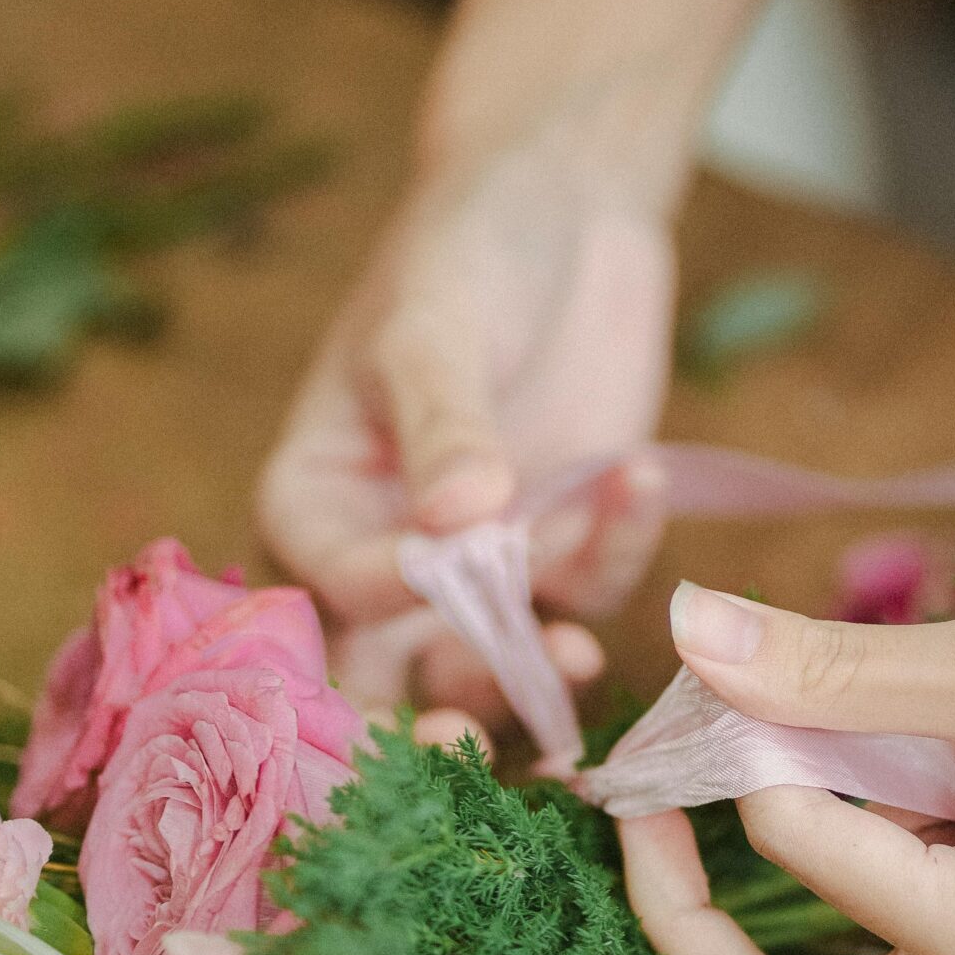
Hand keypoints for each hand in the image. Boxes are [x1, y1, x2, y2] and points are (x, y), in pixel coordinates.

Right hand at [257, 148, 675, 733]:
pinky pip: (587, 593)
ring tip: (579, 652)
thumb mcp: (435, 323)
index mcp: (315, 504)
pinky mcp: (566, 550)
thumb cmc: (466, 248)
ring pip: (495, 665)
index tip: (440, 572)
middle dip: (433, 718)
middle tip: (473, 748)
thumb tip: (455, 522)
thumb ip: (443, 424)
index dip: (379, 598)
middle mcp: (386, 554)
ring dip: (532, 674)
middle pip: (394, 673)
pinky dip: (616, 557)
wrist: (567, 206)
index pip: (328, 588)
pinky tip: (639, 478)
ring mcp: (483, 564)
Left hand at [619, 551, 954, 954]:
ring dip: (821, 832)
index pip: (794, 858)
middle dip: (698, 903)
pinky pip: (943, 900)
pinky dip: (916, 809)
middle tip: (652, 800)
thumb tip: (689, 630)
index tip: (718, 661)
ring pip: (861, 951)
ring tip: (816, 707)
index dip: (736, 747)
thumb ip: (833, 666)